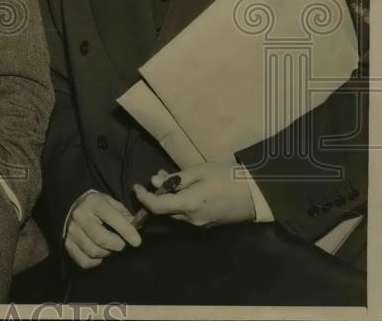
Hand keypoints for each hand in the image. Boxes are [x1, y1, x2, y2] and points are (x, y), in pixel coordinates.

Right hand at [64, 190, 141, 268]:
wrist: (74, 206)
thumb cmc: (97, 206)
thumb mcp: (111, 203)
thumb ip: (125, 215)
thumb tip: (136, 229)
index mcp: (93, 202)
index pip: (111, 217)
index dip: (126, 230)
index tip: (137, 241)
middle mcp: (80, 216)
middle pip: (102, 239)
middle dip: (117, 245)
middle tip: (121, 243)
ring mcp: (71, 231)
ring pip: (94, 252)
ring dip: (106, 253)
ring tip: (108, 246)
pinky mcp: (67, 244)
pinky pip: (84, 261)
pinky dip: (95, 262)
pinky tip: (98, 254)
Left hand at [132, 163, 255, 227]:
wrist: (258, 194)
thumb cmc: (229, 177)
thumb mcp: (200, 171)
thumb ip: (176, 178)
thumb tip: (155, 180)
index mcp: (188, 205)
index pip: (156, 207)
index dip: (143, 197)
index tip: (135, 186)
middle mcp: (192, 219)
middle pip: (165, 210)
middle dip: (157, 195)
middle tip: (157, 176)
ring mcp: (201, 224)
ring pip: (176, 212)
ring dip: (169, 198)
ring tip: (171, 178)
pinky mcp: (209, 223)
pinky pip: (188, 214)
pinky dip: (180, 202)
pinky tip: (185, 189)